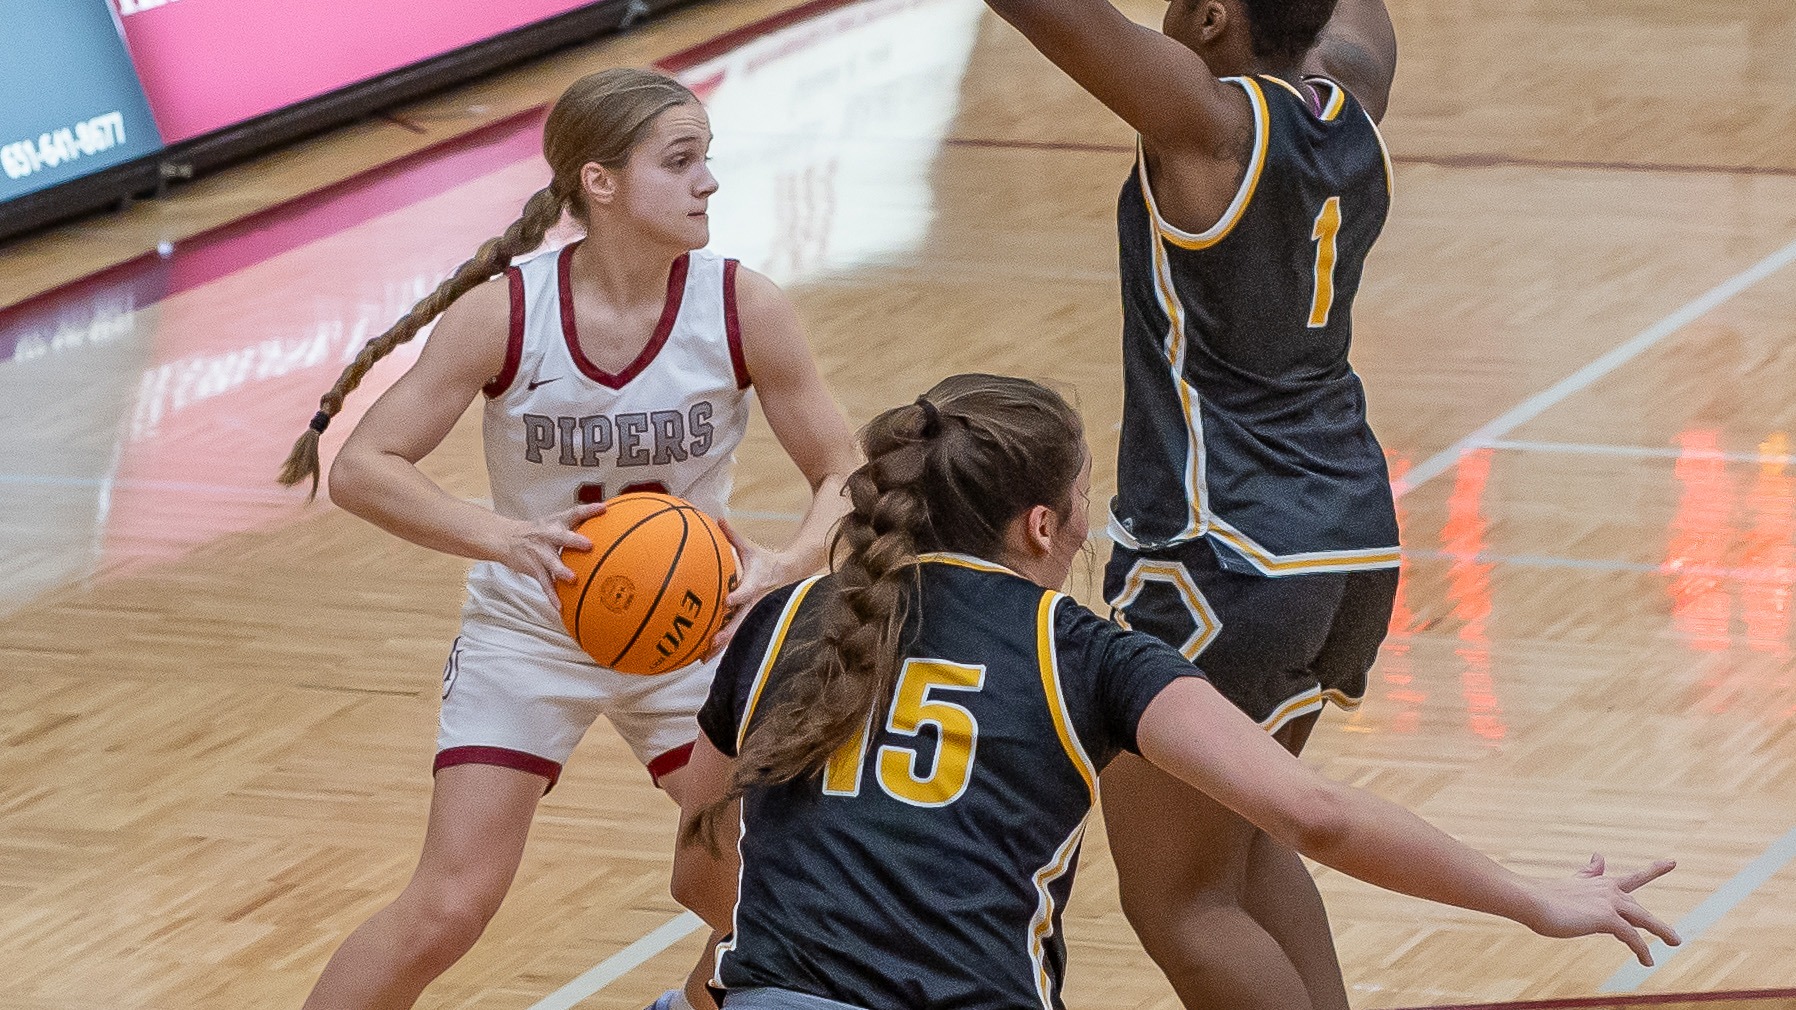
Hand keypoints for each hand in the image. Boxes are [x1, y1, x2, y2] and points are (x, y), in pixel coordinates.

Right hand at [498, 501, 606, 599]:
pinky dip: (552, 595)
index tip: (602, 508)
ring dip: (561, 570)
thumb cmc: (537, 531)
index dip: (588, 510)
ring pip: (551, 562)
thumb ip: (577, 522)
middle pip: (561, 536)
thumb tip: (606, 523)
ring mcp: (540, 553)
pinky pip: (544, 583)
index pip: (574, 513)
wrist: (506, 538)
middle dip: (574, 540)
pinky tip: (559, 606)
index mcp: (556, 522)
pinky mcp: (534, 568)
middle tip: (589, 545)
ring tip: (572, 578)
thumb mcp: (554, 522)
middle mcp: (548, 536)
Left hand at [702, 517, 790, 660]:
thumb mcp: (751, 549)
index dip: (738, 596)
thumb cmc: (764, 562)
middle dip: (727, 632)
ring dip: (721, 645)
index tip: (727, 601)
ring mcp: (752, 615)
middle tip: (713, 640)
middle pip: (740, 621)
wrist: (788, 576)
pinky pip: (735, 635)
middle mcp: (754, 604)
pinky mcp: (750, 621)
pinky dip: (721, 645)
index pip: (746, 592)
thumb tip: (717, 518)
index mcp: (755, 584)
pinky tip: (705, 655)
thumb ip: (732, 536)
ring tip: (704, 657)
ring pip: (736, 633)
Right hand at [1525, 855, 1679, 965]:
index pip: (1630, 878)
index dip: (1654, 871)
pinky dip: (1642, 950)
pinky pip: (1632, 937)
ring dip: (1662, 932)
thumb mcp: (1570, 883)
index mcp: (1598, 883)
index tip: (1671, 863)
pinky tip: (1647, 961)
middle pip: (1638, 907)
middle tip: (1674, 939)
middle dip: (1657, 924)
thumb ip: (1587, 874)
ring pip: (1644, 919)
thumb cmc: (1542, 895)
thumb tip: (1600, 856)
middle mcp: (1607, 890)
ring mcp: (1608, 903)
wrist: (1531, 900)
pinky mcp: (1607, 918)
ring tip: (1675, 944)